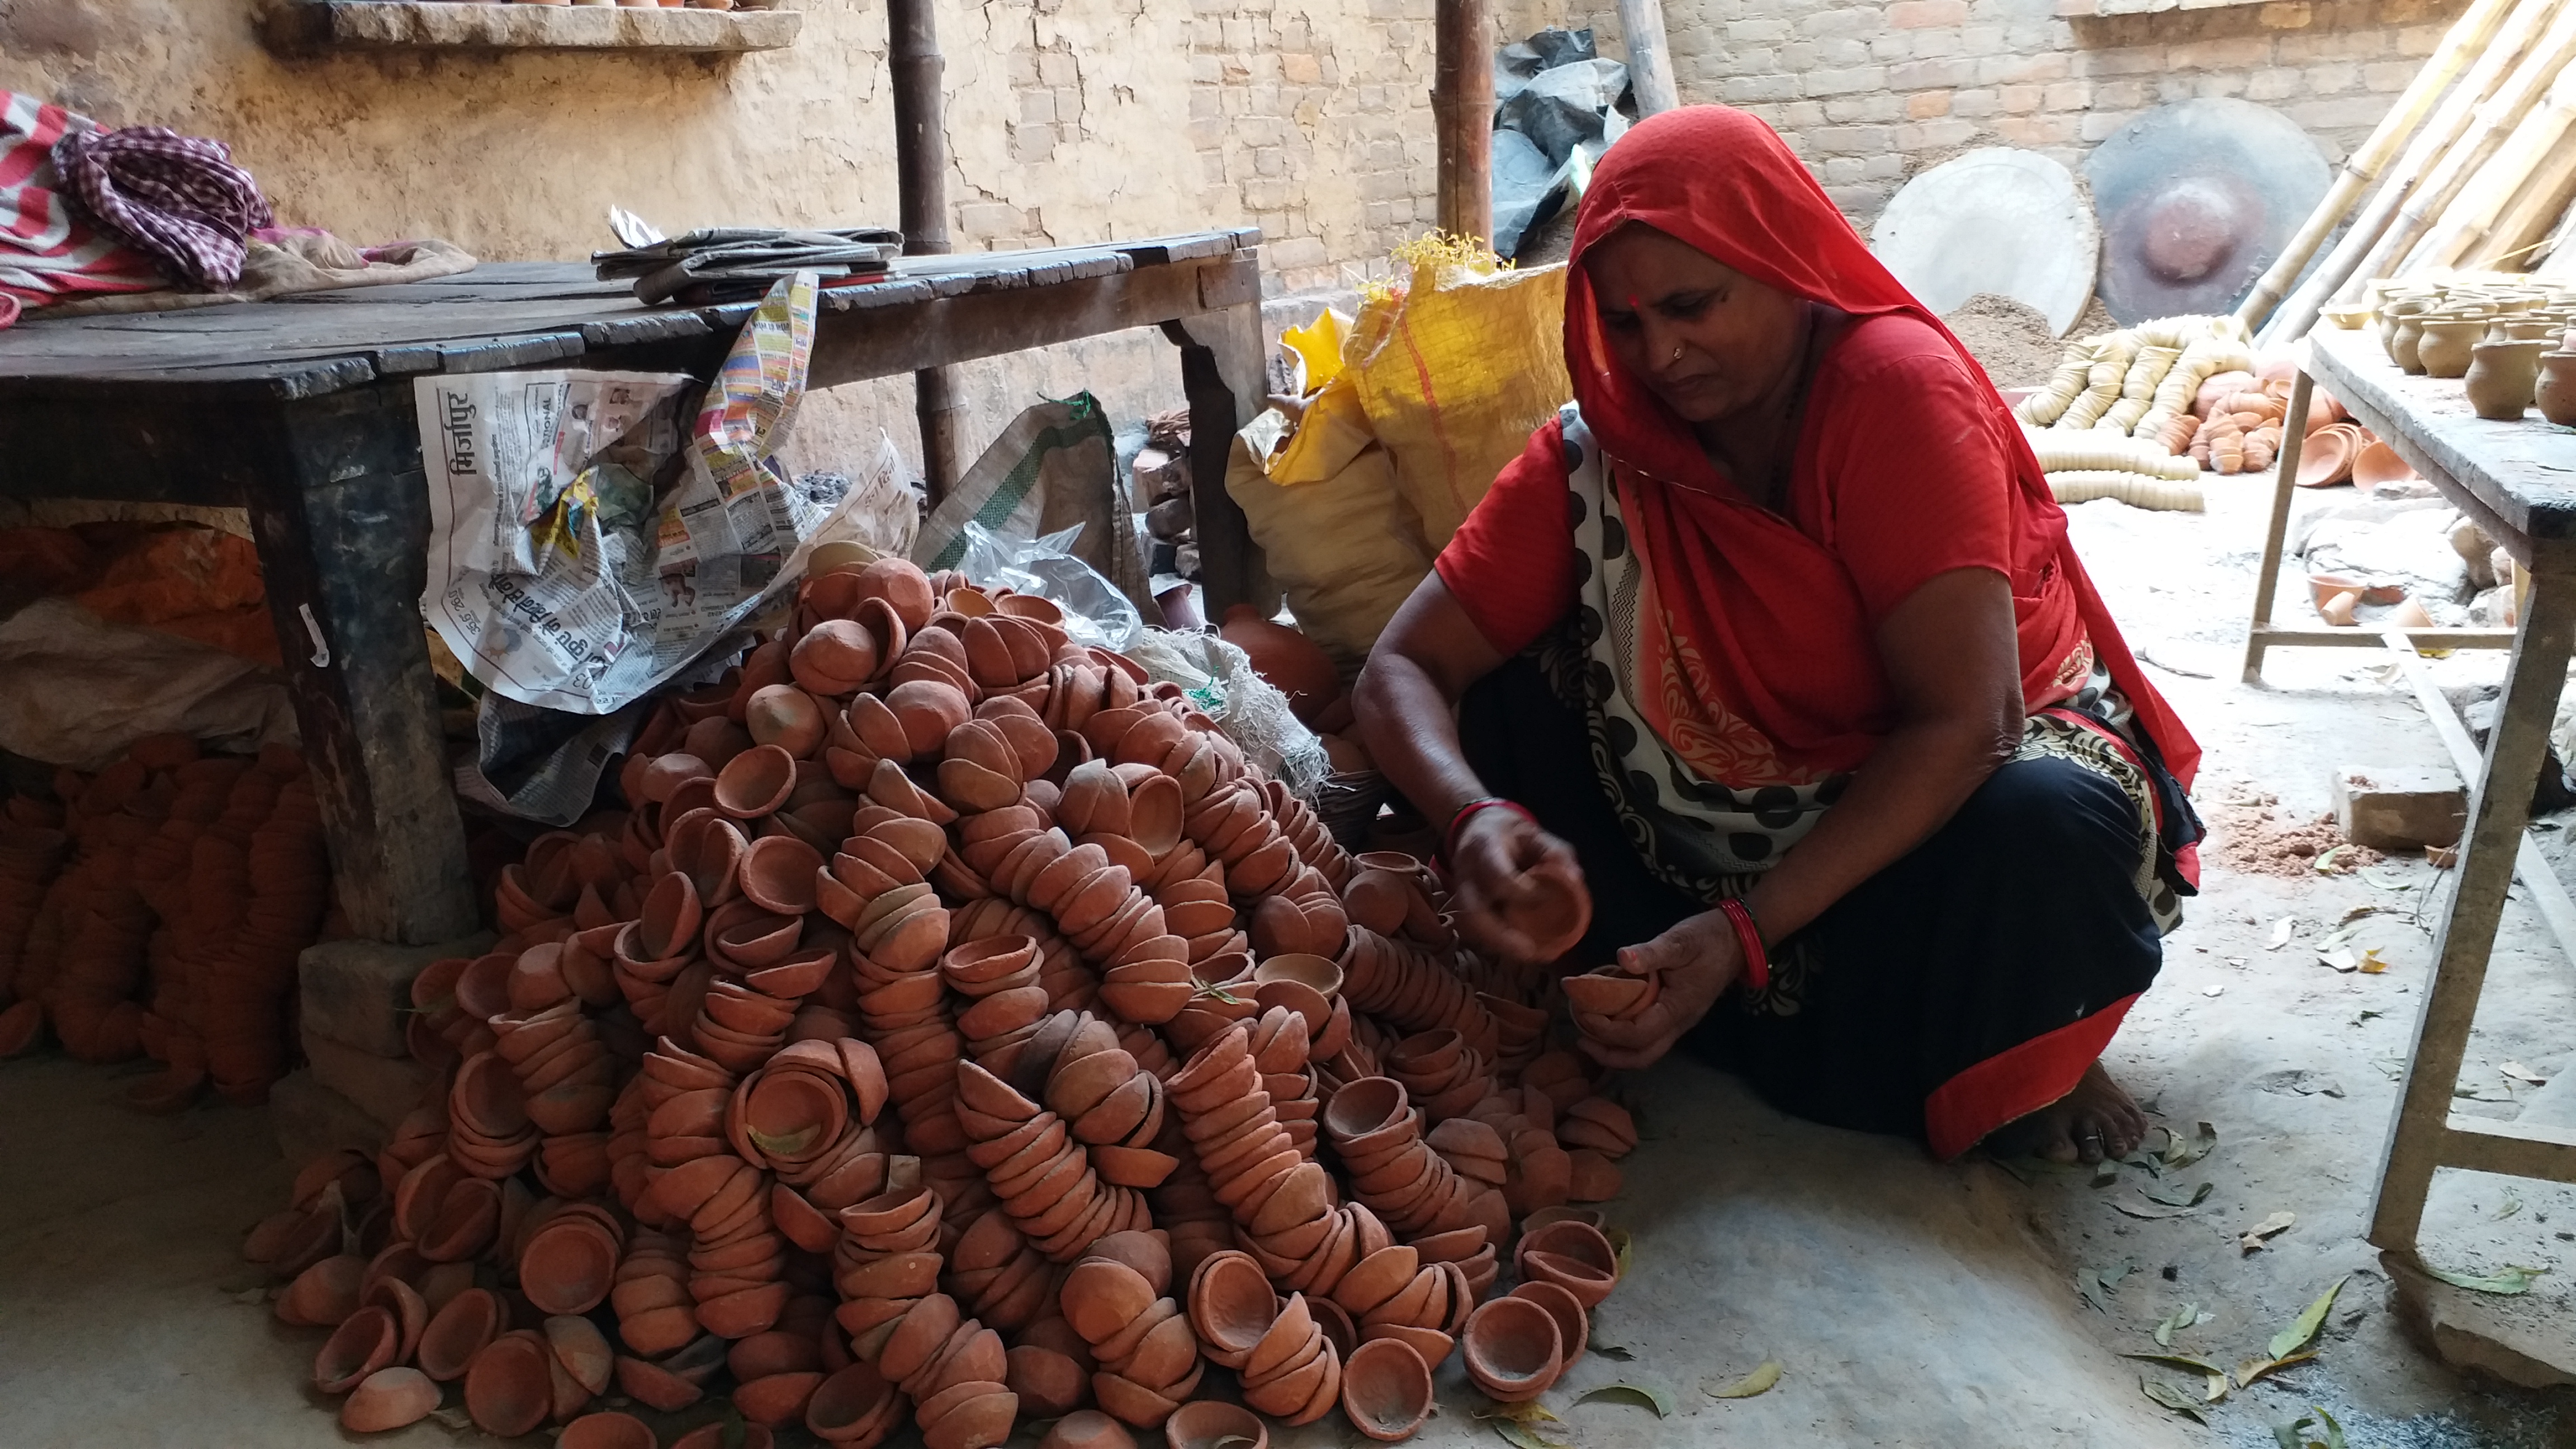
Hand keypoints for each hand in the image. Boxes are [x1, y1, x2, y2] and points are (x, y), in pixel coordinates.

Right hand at [1446, 806, 1587, 964]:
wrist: (1476, 828)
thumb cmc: (1510, 833)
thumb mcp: (1535, 833)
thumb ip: (1556, 852)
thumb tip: (1576, 879)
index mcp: (1483, 847)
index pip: (1496, 876)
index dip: (1521, 892)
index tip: (1548, 897)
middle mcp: (1465, 872)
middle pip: (1473, 913)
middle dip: (1500, 936)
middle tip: (1529, 951)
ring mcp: (1461, 892)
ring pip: (1473, 927)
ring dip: (1501, 945)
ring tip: (1532, 955)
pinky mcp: (1464, 906)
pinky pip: (1478, 930)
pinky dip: (1500, 943)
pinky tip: (1525, 950)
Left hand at [1576, 910, 1742, 1069]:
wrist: (1736, 940)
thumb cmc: (1707, 939)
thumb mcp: (1680, 940)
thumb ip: (1651, 952)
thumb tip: (1622, 958)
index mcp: (1678, 1009)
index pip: (1638, 1035)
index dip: (1607, 1031)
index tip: (1583, 1013)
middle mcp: (1679, 1023)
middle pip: (1642, 1056)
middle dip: (1609, 1054)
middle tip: (1580, 1039)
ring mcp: (1678, 1022)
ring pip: (1645, 1051)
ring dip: (1615, 1049)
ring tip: (1588, 1033)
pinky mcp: (1674, 1015)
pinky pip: (1648, 1037)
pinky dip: (1624, 1036)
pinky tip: (1607, 1019)